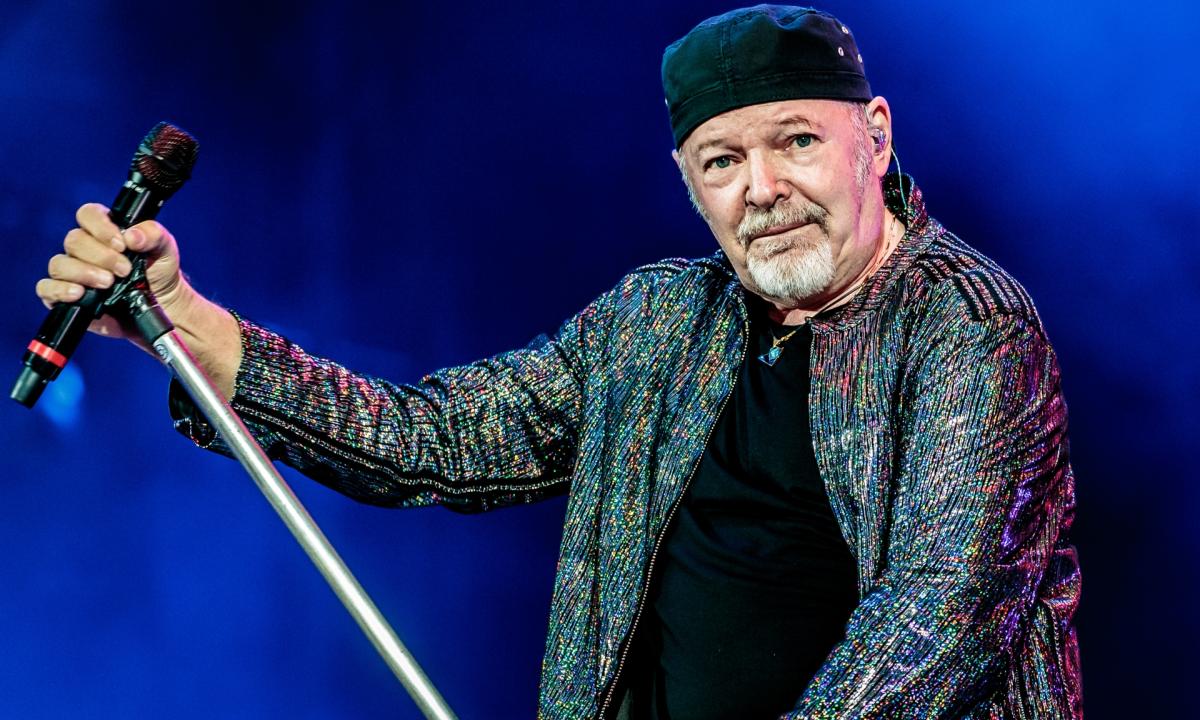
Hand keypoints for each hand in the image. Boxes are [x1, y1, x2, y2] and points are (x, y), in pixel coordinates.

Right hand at [36, 203, 187, 343]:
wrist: (162, 305)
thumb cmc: (159, 272)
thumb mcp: (165, 249)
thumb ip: (153, 235)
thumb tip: (132, 236)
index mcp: (104, 230)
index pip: (88, 214)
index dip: (100, 226)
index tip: (122, 244)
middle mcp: (84, 249)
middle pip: (74, 240)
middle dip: (101, 256)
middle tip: (125, 270)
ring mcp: (73, 272)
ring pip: (59, 264)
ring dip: (84, 273)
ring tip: (109, 284)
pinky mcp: (65, 295)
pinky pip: (47, 288)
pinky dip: (60, 290)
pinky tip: (80, 294)